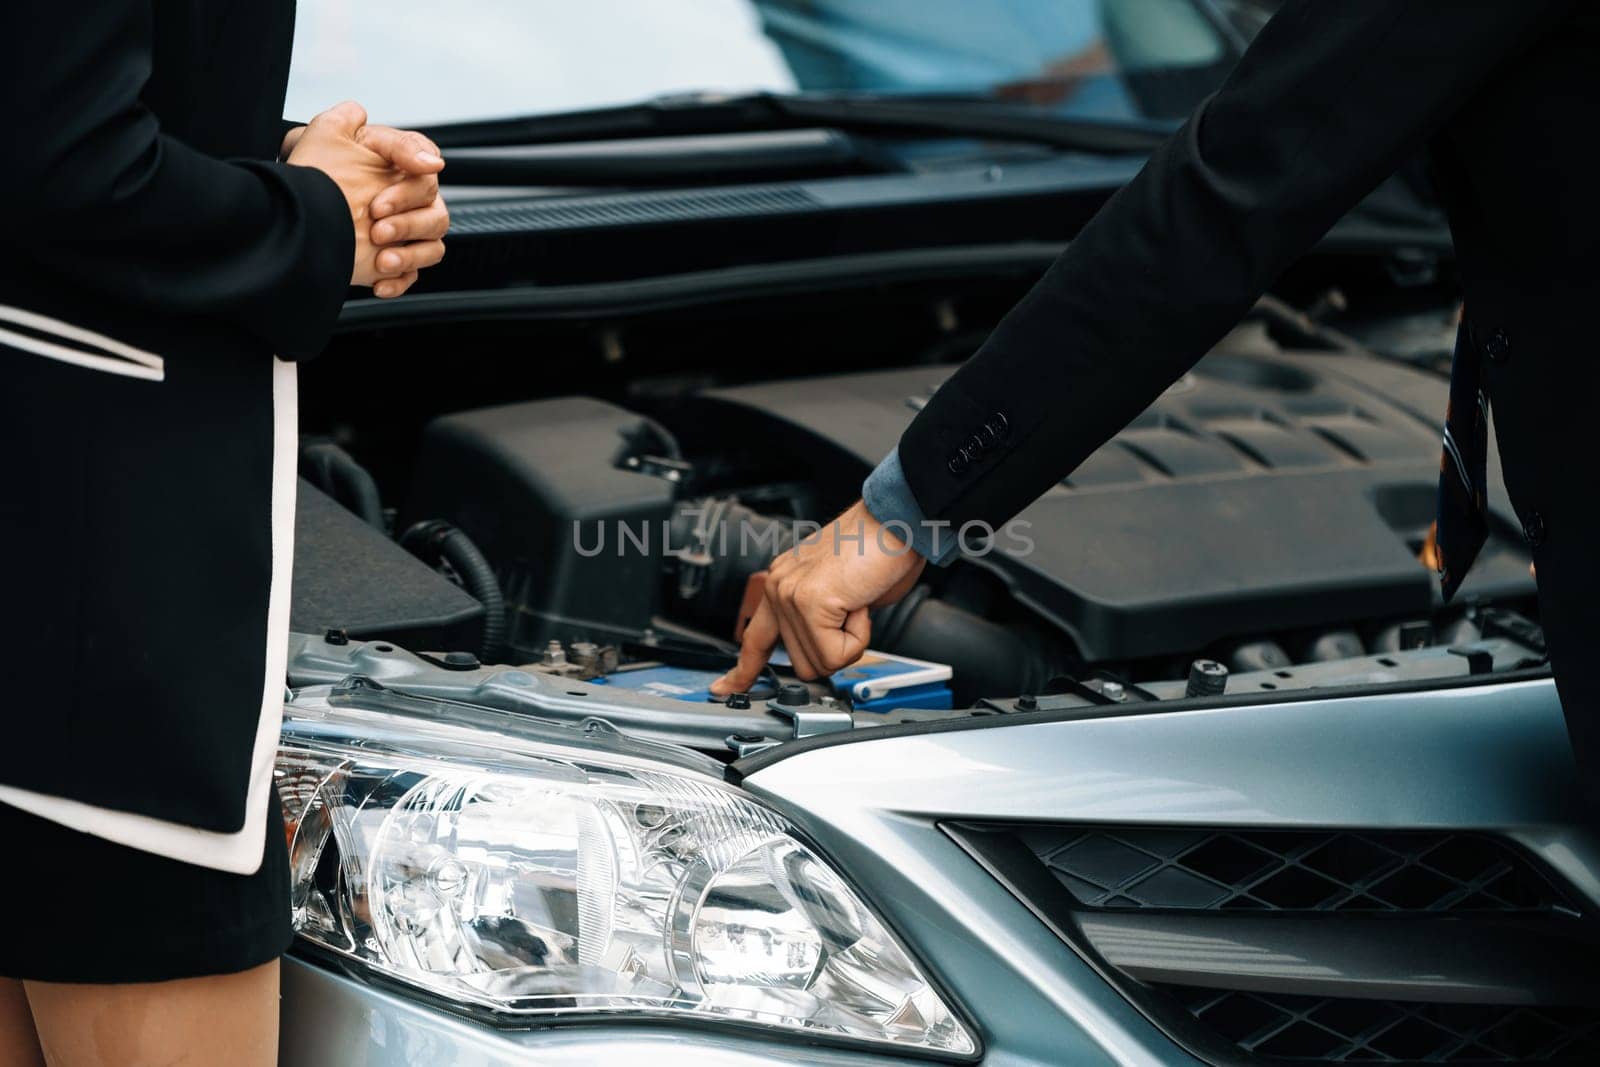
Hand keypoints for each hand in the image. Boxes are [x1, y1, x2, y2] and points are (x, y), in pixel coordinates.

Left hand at [283, 102, 447, 294]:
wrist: (291, 212)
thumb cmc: (310, 173)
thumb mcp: (328, 135)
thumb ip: (360, 122)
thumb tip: (410, 145)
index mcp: (399, 170)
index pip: (426, 177)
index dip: (408, 191)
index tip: (380, 202)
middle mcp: (407, 202)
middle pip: (435, 214)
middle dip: (408, 224)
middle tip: (376, 228)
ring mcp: (402, 234)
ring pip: (432, 246)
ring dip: (410, 255)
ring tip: (382, 259)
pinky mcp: (392, 262)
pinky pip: (412, 276)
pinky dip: (398, 281)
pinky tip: (378, 282)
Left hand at [710, 500, 925, 694]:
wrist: (898, 521)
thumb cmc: (881, 549)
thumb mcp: (842, 592)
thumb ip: (825, 622)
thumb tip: (831, 651)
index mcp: (783, 583)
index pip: (754, 638)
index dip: (743, 671)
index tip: (725, 688)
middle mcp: (779, 587)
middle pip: (801, 664)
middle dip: (836, 651)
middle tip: (853, 612)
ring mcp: (790, 594)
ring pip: (819, 664)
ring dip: (850, 643)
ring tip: (857, 602)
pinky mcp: (809, 602)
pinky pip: (836, 654)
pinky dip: (859, 637)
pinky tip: (860, 604)